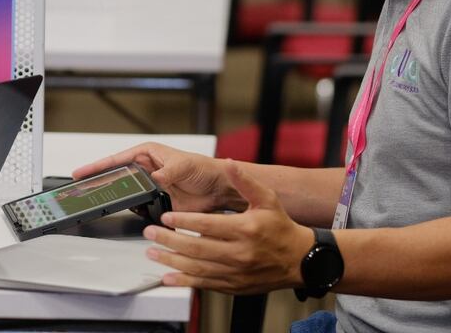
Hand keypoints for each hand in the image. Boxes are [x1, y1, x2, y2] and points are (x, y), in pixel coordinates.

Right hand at [73, 142, 241, 212]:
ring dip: (121, 201)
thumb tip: (156, 177)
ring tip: (109, 203)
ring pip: (126, 196)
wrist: (219, 190)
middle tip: (86, 191)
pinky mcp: (156, 204)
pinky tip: (134, 212)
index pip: (116, 160)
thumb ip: (168, 171)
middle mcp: (145, 171)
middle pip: (116, 178)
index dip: (96, 166)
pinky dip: (136, 212)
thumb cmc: (204, 169)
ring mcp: (149, 188)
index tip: (80, 173)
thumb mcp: (184, 165)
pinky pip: (140, 210)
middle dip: (102, 184)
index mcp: (146, 154)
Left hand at [143, 161, 312, 293]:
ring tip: (152, 252)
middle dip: (169, 240)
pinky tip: (168, 277)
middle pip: (197, 248)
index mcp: (245, 230)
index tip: (165, 216)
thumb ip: (244, 182)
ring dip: (171, 260)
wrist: (300, 260)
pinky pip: (205, 284)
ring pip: (197, 268)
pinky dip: (185, 281)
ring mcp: (235, 272)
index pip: (208, 225)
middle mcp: (239, 253)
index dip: (184, 220)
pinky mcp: (233, 285)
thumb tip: (230, 164)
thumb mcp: (267, 199)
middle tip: (150, 233)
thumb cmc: (282, 228)